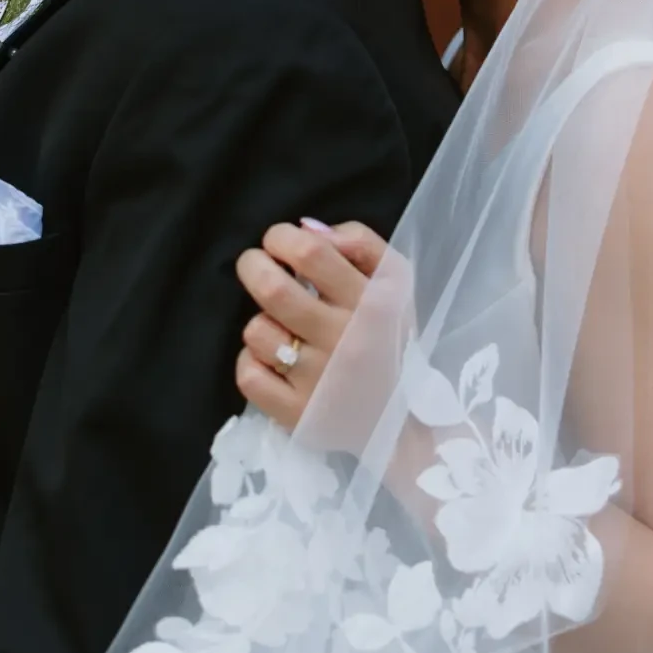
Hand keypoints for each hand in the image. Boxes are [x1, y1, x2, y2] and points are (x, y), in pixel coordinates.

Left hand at [235, 219, 387, 432]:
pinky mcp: (296, 413)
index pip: (311, 252)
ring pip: (257, 331)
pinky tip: (274, 361)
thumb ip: (360, 245)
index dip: (282, 238)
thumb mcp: (396, 285)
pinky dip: (253, 363)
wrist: (403, 424)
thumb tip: (307, 228)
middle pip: (273, 289)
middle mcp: (344, 340)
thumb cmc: (391, 342)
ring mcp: (318, 381)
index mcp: (372, 303)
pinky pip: (249, 375)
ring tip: (281, 328)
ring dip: (262, 323)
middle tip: (257, 267)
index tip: (278, 243)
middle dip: (253, 266)